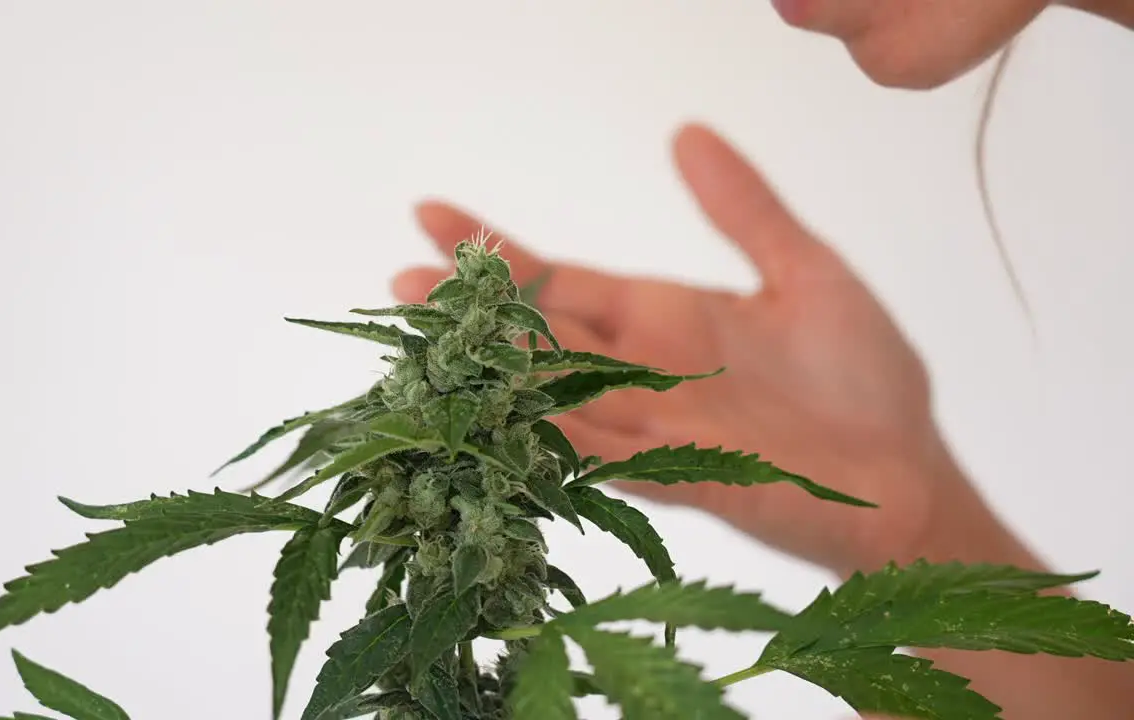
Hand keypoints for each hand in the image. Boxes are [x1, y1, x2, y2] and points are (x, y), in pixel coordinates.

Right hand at [392, 123, 978, 576]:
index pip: (560, 280)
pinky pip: (606, 454)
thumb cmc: (863, 382)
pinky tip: (510, 411)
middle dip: (471, 309)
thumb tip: (687, 133)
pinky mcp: (686, 476)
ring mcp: (654, 429)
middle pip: (537, 336)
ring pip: (554, 393)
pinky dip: (557, 435)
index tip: (430, 213)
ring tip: (430, 334)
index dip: (497, 249)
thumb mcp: (804, 271)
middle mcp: (641, 375)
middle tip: (398, 277)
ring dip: (494, 369)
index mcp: (661, 322)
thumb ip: (744, 208)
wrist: (910, 476)